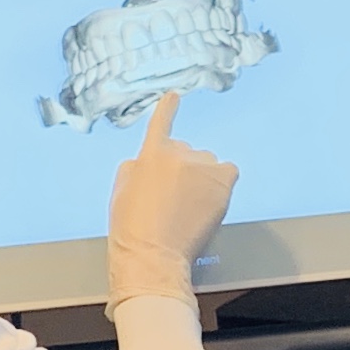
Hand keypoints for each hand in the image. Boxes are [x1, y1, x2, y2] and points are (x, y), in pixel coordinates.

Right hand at [107, 94, 236, 309]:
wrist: (153, 253)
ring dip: (203, 179)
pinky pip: (228, 173)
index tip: (175, 96)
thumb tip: (146, 163)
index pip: (161, 124)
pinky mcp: (222, 180)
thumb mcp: (121, 191)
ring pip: (208, 164)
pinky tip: (211, 201)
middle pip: (187, 153)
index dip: (168, 109)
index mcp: (150, 154)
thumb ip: (135, 168)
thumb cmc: (132, 229)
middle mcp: (178, 153)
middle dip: (183, 171)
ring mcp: (203, 165)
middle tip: (175, 201)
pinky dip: (222, 183)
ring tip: (191, 208)